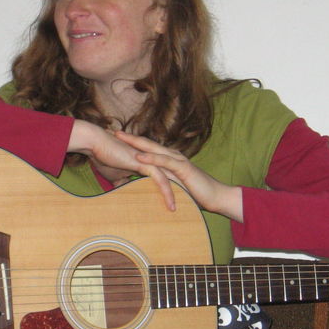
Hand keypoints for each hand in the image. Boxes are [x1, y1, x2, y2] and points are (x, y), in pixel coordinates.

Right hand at [68, 120, 175, 209]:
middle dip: (183, 192)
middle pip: (173, 177)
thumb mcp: (114, 174)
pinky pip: (161, 180)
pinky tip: (171, 206)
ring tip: (184, 211)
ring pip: (171, 180)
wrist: (97, 143)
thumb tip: (120, 191)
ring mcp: (151, 161)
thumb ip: (121, 181)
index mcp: (147, 161)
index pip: (165, 177)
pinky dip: (167, 193)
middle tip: (192, 207)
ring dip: (178, 196)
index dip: (173, 189)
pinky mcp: (147, 163)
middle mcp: (152, 160)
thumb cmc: (103, 156)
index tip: (179, 203)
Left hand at [114, 131, 243, 221]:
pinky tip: (139, 156)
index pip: (147, 149)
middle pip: (147, 144)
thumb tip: (143, 187)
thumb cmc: (195, 194)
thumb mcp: (172, 187)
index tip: (115, 139)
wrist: (215, 197)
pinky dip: (151, 158)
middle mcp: (172, 155)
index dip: (132, 143)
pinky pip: (164, 162)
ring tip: (121, 138)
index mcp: (169, 159)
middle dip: (130, 137)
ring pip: (154, 149)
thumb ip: (160, 183)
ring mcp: (178, 160)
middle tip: (113, 131)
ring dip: (136, 143)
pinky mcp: (183, 168)